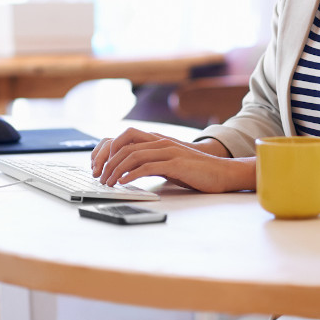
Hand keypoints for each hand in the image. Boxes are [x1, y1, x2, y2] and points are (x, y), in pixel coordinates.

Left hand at [90, 127, 253, 193]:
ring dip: (115, 169)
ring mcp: (168, 150)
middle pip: (123, 143)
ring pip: (132, 154)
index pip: (123, 136)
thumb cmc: (195, 171)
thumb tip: (127, 171)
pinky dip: (131, 174)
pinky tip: (124, 183)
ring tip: (108, 183)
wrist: (222, 173)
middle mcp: (160, 141)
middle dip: (106, 160)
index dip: (106, 149)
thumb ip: (150, 163)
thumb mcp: (168, 163)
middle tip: (98, 176)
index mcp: (157, 140)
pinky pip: (147, 166)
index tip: (97, 165)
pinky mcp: (175, 163)